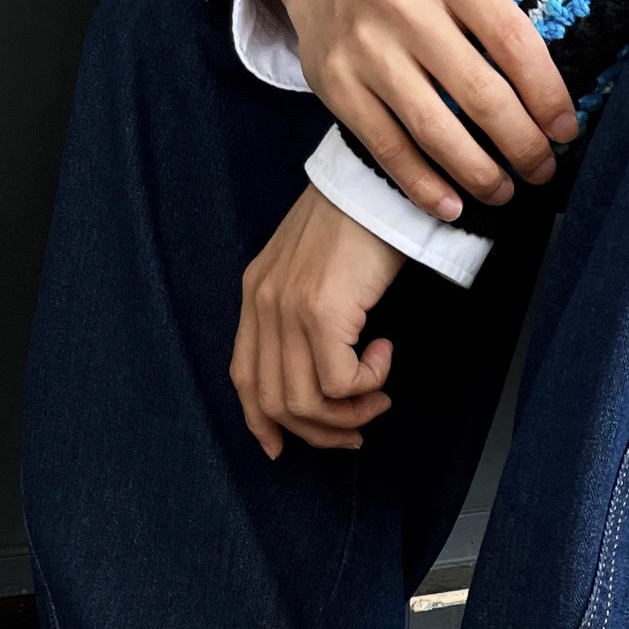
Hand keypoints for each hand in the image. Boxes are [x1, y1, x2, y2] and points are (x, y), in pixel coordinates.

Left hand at [232, 184, 404, 457]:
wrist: (381, 179)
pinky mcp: (321, 312)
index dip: (262, 423)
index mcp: (255, 293)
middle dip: (320, 430)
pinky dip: (367, 383)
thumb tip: (322, 373)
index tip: (284, 448)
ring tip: (378, 394)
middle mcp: (263, 303)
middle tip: (359, 427)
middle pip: (274, 402)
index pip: (244, 377)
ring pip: (306, 402)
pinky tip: (384, 354)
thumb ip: (303, 312)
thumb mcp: (316, 268)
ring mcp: (288, 308)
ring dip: (350, 412)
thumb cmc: (360, 220)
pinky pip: (338, 382)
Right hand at [273, 0, 594, 221]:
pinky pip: (388, 147)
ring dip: (478, 173)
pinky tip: (452, 204)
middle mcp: (405, 7)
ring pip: (434, 129)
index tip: (566, 131)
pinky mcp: (338, 87)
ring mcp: (366, 51)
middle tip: (542, 170)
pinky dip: (422, 185)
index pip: (513, 41)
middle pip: (479, 94)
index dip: (546, 95)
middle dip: (520, 144)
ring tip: (504, 192)